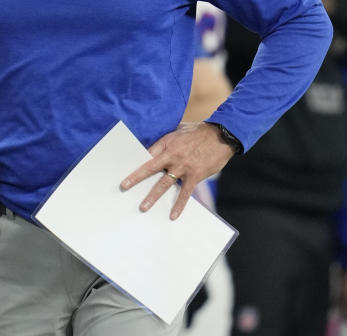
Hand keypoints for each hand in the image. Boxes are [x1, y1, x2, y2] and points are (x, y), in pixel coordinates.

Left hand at [120, 121, 235, 219]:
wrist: (222, 135)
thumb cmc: (200, 131)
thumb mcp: (180, 130)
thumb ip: (167, 141)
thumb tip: (155, 150)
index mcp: (168, 143)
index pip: (147, 154)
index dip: (137, 162)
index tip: (127, 170)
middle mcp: (173, 156)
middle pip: (150, 168)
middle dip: (136, 178)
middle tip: (124, 187)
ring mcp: (183, 167)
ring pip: (164, 184)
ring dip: (153, 196)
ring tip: (143, 207)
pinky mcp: (195, 175)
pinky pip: (184, 193)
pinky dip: (179, 205)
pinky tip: (173, 215)